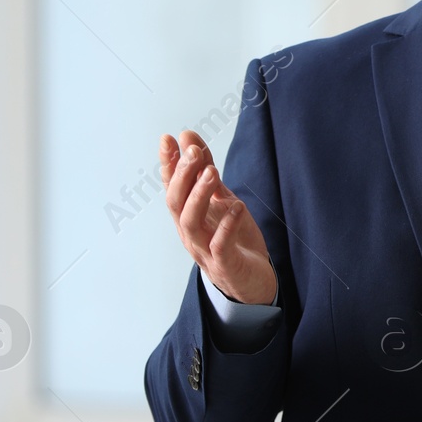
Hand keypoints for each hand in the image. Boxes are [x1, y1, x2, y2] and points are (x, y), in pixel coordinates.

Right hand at [159, 129, 276, 304]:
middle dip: (182, 175)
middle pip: (175, 203)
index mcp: (188, 217)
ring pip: (191, 223)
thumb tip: (189, 139)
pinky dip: (226, 226)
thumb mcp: (222, 200)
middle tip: (194, 151)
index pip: (171, 187)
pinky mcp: (225, 266)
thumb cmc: (233, 239)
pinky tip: (237, 206)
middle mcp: (190, 234)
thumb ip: (206, 173)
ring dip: (199, 196)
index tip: (169, 138)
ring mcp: (205, 251)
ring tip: (213, 173)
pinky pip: (220, 246)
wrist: (253, 283)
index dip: (168, 164)